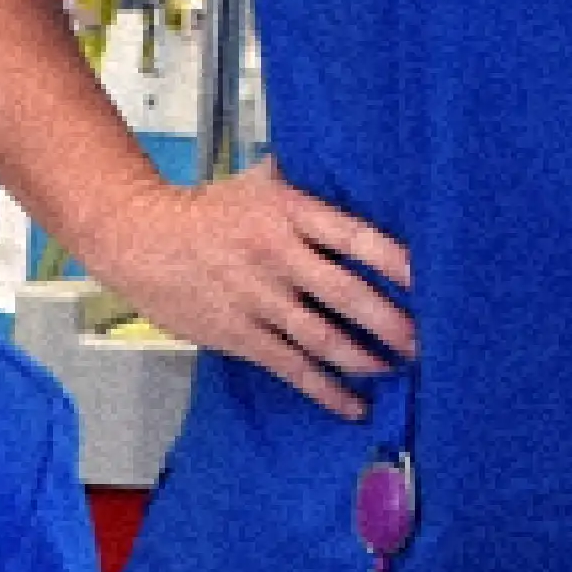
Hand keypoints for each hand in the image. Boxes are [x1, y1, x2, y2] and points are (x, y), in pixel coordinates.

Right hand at [71, 163, 411, 416]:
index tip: (431, 281)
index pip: (354, 236)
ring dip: (365, 357)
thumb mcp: (259, 183)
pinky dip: (326, 390)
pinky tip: (354, 406)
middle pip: (346, 294)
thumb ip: (307, 183)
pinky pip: (293, 367)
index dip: (395, 260)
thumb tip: (362, 165)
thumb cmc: (208, 211)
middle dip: (392, 321)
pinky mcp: (240, 334)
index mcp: (288, 213)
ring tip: (396, 367)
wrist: (140, 240)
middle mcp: (277, 256)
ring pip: (323, 337)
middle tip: (425, 339)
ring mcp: (258, 298)